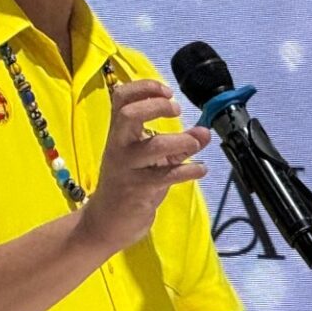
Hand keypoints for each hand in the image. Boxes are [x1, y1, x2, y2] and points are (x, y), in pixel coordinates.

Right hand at [75, 79, 210, 256]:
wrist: (105, 223)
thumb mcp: (150, 159)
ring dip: (182, 142)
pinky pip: (166, 176)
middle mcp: (118, 147)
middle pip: (128, 114)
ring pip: (153, 147)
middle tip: (176, 111)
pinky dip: (189, 170)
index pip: (121, 98)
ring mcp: (126, 169)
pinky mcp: (137, 190)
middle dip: (157, 107)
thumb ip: (178, 144)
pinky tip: (200, 169)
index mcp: (118, 134)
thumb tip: (205, 132)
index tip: (167, 92)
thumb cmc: (128, 184)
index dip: (145, 87)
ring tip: (196, 145)